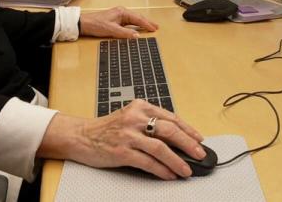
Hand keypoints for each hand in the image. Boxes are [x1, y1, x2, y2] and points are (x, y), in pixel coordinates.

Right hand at [38, 100, 205, 178]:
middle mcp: (135, 118)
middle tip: (200, 153)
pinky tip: (169, 174)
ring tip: (186, 169)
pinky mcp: (121, 151)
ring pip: (160, 148)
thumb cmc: (107, 128)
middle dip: (188, 143)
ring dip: (177, 161)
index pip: (171, 117)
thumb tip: (177, 140)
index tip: (199, 139)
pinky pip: (147, 162)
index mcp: (140, 106)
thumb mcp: (130, 117)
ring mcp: (128, 135)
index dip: (188, 129)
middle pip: (169, 130)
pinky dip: (161, 170)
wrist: (81, 136)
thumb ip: (150, 123)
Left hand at [79, 7, 157, 38]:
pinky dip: (135, 25)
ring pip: (133, 19)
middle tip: (156, 27)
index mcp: (122, 12)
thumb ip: (124, 33)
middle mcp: (121, 12)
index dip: (146, 24)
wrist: (84, 23)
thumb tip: (137, 36)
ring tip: (150, 27)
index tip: (154, 28)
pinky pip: (129, 22)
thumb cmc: (96, 25)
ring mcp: (118, 16)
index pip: (137, 18)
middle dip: (147, 22)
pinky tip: (138, 28)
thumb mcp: (111, 30)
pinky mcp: (115, 20)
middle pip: (137, 17)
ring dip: (142, 23)